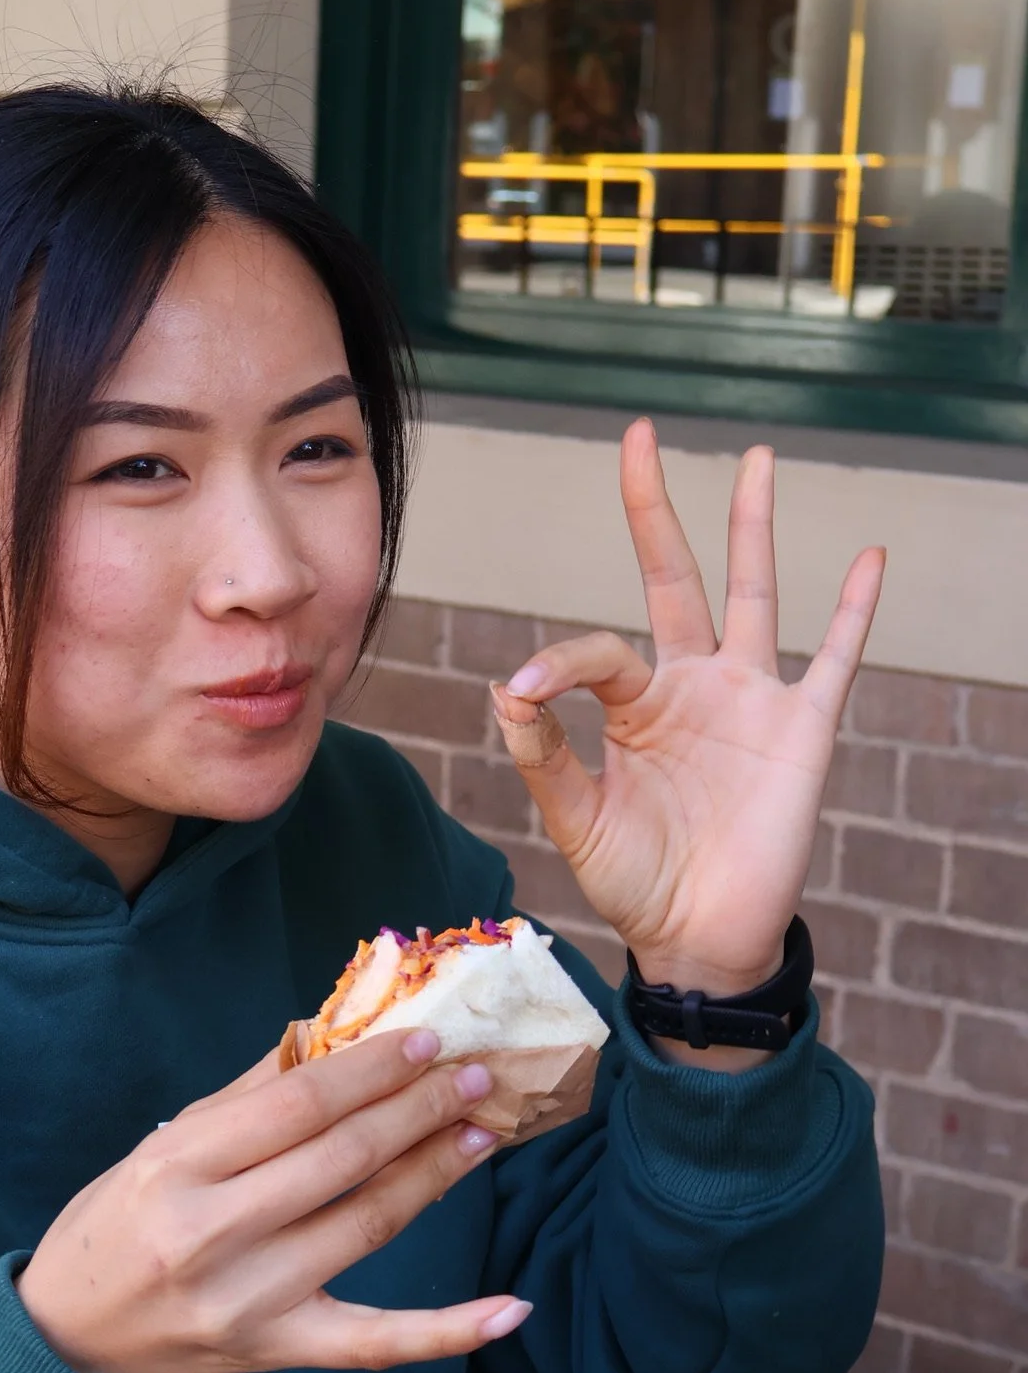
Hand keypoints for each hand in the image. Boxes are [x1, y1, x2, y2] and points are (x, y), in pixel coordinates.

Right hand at [15, 1032, 527, 1372]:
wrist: (68, 1340)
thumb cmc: (115, 1226)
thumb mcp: (161, 1146)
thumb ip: (248, 1096)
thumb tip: (333, 1034)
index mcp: (179, 1164)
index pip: (297, 1104)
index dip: (371, 1068)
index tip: (425, 1040)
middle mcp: (214, 1231)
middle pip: (342, 1157)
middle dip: (417, 1109)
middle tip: (473, 1074)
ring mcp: (250, 1299)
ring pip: (367, 1225)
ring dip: (436, 1173)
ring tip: (482, 1131)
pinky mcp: (278, 1351)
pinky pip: (378, 1342)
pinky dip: (450, 1329)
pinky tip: (512, 1309)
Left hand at [495, 418, 883, 1007]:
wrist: (699, 938)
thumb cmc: (635, 879)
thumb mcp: (575, 820)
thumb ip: (543, 757)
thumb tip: (504, 687)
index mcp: (633, 705)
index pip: (596, 652)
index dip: (557, 663)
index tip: (524, 692)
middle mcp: (691, 685)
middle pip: (675, 575)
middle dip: (654, 509)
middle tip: (639, 433)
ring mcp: (750, 699)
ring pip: (754, 593)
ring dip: (752, 526)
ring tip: (754, 458)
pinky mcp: (802, 730)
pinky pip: (837, 659)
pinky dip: (855, 611)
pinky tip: (869, 557)